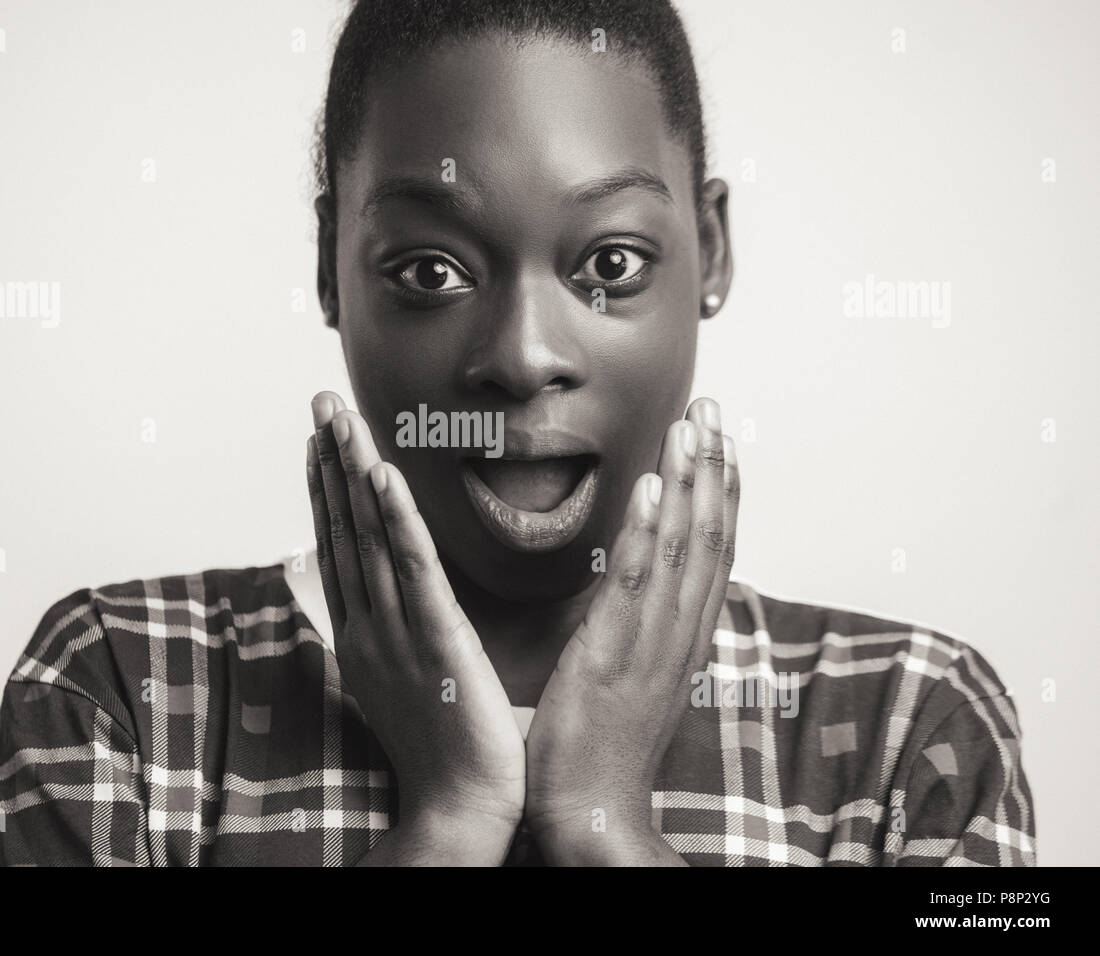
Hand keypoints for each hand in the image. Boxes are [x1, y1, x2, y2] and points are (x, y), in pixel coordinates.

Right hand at [307, 391, 525, 864]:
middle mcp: (369, 626)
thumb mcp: (410, 681)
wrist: (460, 811)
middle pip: (343, 530)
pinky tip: (381, 475)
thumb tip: (391, 605)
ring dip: (350, 472)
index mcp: (365, 635)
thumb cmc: (446, 751)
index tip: (320, 440)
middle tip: (319, 404)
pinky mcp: (436, 641)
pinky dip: (394, 518)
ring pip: (368, 538)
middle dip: (329, 462)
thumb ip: (398, 636)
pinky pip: (412, 569)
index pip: (341, 547)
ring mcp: (396, 633)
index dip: (328, 489)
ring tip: (337, 418)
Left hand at [523, 397, 739, 865]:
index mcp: (683, 635)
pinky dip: (645, 533)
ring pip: (682, 550)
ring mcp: (650, 645)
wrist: (593, 813)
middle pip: (710, 537)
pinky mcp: (610, 657)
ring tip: (690, 426)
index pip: (713, 550)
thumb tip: (646, 588)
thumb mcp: (634, 674)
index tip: (720, 439)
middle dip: (713, 469)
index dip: (720, 491)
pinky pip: (634, 585)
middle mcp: (679, 633)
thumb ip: (645, 627)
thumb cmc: (602, 745)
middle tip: (713, 408)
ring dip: (687, 483)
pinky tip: (646, 488)